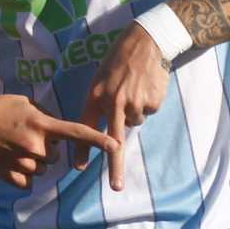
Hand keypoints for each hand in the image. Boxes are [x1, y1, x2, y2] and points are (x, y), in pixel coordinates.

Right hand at [0, 93, 118, 188]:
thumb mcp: (25, 103)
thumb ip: (46, 116)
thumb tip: (58, 132)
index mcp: (41, 124)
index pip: (76, 132)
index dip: (98, 140)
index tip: (116, 145)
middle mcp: (35, 146)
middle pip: (55, 155)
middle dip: (45, 148)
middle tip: (24, 135)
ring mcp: (23, 163)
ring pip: (41, 169)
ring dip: (33, 161)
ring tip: (12, 145)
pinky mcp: (11, 177)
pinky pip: (28, 181)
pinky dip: (21, 173)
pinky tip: (7, 158)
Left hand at [74, 25, 169, 190]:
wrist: (147, 42)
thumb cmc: (119, 59)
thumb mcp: (101, 77)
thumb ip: (100, 102)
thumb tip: (104, 129)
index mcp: (96, 95)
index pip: (86, 127)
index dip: (82, 148)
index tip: (78, 167)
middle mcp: (114, 102)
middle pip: (113, 141)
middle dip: (114, 165)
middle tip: (116, 187)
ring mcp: (134, 103)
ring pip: (134, 122)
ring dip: (134, 111)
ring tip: (134, 88)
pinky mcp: (151, 102)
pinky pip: (148, 112)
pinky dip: (147, 103)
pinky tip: (146, 86)